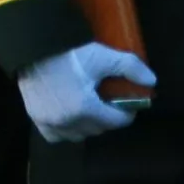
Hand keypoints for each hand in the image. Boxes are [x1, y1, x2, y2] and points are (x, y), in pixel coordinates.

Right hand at [18, 42, 154, 142]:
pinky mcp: (37, 120)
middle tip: (106, 99)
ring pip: (80, 134)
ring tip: (89, 106)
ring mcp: (51, 123)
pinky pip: (58, 136)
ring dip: (88, 125)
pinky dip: (66, 130)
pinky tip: (69, 116)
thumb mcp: (100, 54)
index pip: (117, 121)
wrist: (30, 47)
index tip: (125, 102)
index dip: (125, 111)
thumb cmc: (67, 51)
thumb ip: (128, 66)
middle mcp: (69, 122)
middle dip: (107, 116)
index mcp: (85, 108)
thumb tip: (152, 81)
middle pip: (99, 128)